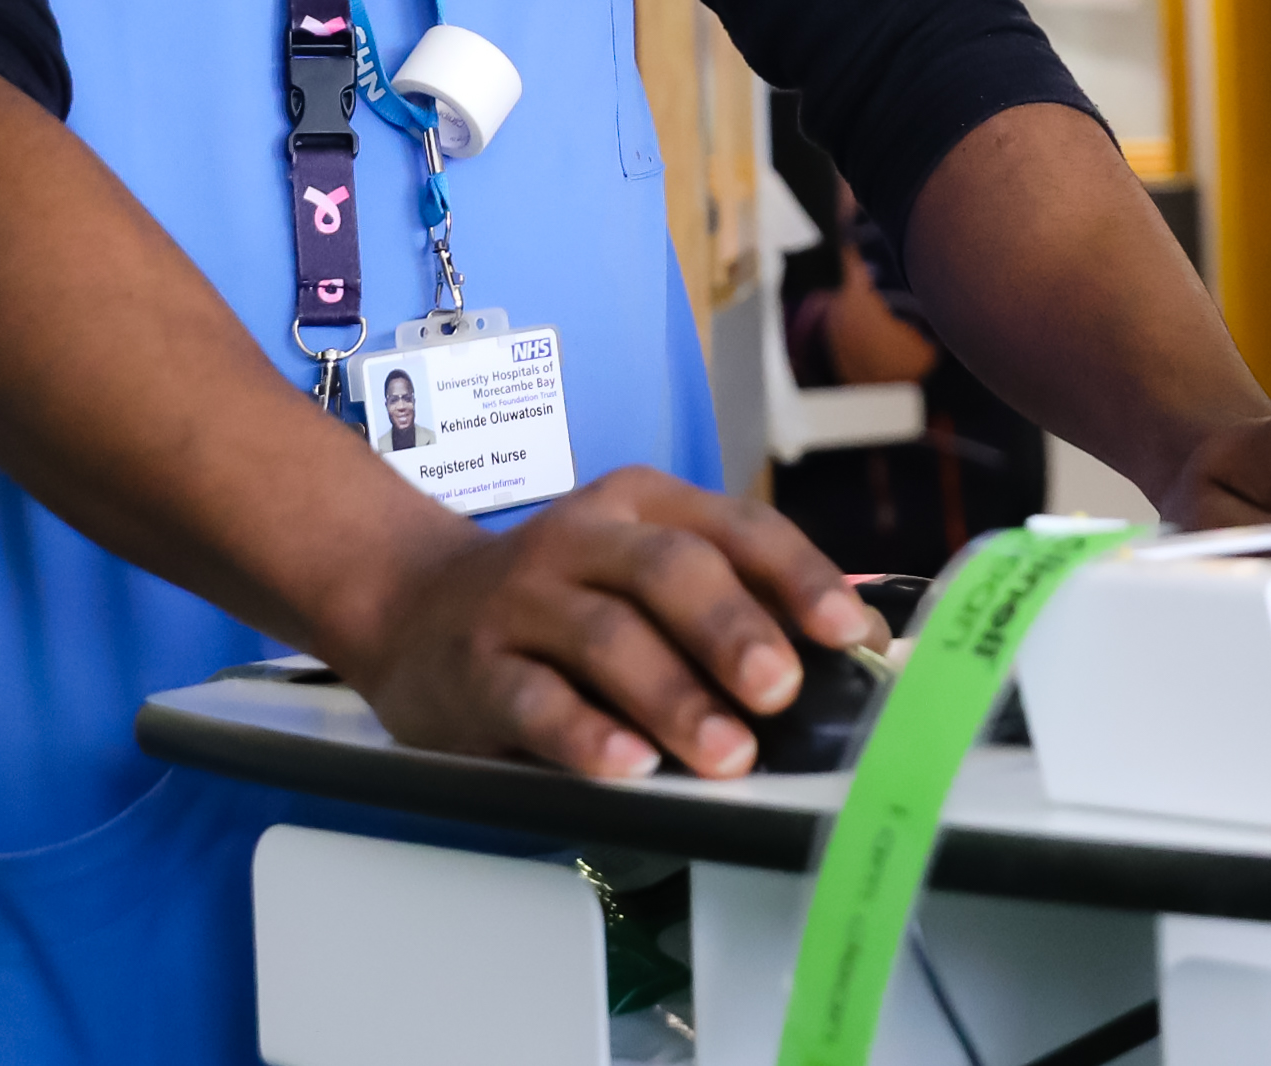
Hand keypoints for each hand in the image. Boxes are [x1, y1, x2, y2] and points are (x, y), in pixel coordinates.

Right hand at [337, 466, 885, 780]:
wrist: (410, 602)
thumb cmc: (558, 598)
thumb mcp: (642, 572)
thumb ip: (738, 600)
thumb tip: (861, 650)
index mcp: (642, 504)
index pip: (735, 527)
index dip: (799, 577)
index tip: (850, 634)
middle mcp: (583, 539)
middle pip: (670, 570)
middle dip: (733, 631)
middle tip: (781, 690)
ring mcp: (523, 601)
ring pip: (606, 637)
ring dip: (673, 697)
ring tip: (726, 754)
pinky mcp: (476, 669)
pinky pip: (534, 700)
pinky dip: (585, 735)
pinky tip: (627, 765)